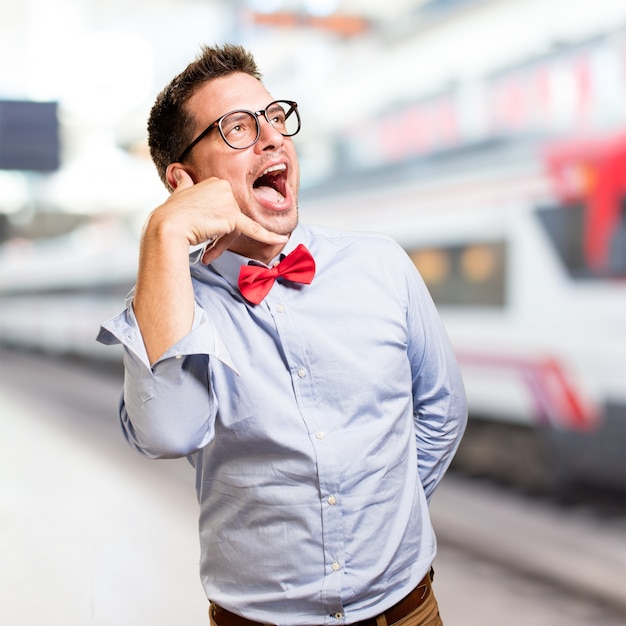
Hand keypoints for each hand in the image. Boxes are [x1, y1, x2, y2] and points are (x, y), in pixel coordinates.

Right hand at [156, 167, 286, 263]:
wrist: (168, 227)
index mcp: (215, 182)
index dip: (214, 223)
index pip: (224, 208)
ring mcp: (230, 202)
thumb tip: (178, 172)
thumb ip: (184, 183)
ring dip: (220, 243)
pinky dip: (270, 236)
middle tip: (203, 244)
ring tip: (206, 251)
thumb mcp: (179, 192)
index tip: (200, 230)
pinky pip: (255, 229)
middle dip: (219, 235)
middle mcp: (225, 188)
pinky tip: (282, 239)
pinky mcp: (232, 218)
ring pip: (234, 229)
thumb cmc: (171, 214)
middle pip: (231, 218)